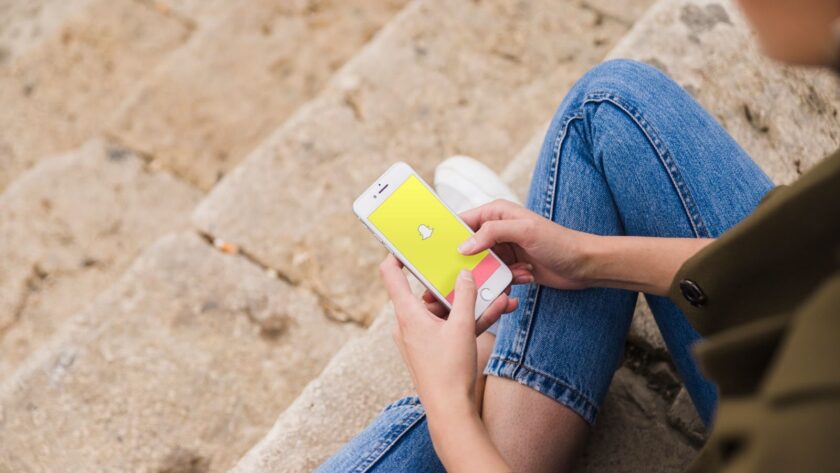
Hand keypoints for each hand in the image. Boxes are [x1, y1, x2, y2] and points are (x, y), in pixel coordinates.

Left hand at [379, 255, 505, 414]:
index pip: (391, 274)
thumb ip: (465, 296)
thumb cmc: (450, 371)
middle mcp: (409, 323)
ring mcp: (421, 336)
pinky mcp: (433, 348)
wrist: (451, 411)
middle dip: (455, 281)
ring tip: (499, 292)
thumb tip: (464, 274)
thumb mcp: (463, 327)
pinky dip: (471, 319)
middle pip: (428, 290)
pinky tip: (498, 309)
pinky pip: (451, 325)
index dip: (397, 254)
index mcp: (407, 313)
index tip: (410, 240)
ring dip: (471, 301)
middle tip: (471, 265)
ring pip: (446, 309)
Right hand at [457, 199, 593, 290]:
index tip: (437, 252)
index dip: (449, 236)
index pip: (463, 222)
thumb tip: (464, 246)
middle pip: (468, 248)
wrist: (584, 265)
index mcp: (497, 213)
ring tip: (514, 272)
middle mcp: (497, 230)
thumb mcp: (525, 231)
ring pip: (482, 267)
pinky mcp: (511, 268)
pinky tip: (526, 276)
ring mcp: (504, 250)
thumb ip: (492, 233)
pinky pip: (496, 278)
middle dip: (469, 263)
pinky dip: (506, 282)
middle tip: (468, 274)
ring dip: (493, 275)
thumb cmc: (560, 242)